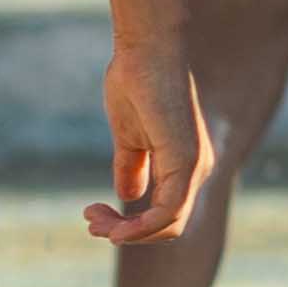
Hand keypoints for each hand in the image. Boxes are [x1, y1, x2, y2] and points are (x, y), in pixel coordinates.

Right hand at [92, 34, 200, 245]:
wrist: (145, 53)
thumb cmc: (137, 86)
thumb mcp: (129, 137)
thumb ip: (132, 166)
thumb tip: (128, 195)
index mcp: (185, 166)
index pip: (165, 215)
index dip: (130, 226)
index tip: (92, 213)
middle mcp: (197, 170)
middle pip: (168, 227)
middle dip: (126, 233)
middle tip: (90, 221)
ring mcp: (195, 166)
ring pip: (168, 224)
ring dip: (127, 232)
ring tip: (94, 221)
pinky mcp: (185, 158)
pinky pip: (169, 209)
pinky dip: (140, 227)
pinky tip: (115, 227)